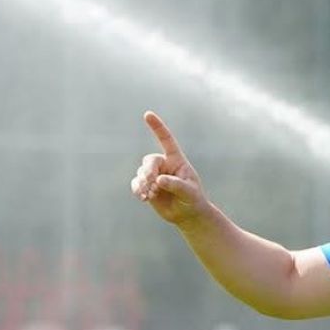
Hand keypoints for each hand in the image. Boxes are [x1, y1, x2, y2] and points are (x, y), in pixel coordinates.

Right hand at [131, 111, 207, 225]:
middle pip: (149, 160)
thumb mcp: (189, 192)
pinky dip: (137, 189)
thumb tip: (159, 180)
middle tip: (152, 183)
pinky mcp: (147, 186)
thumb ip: (176, 185)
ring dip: (143, 182)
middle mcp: (164, 165)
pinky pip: (136, 183)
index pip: (166, 140)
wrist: (187, 214)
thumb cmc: (193, 200)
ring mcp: (154, 175)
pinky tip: (144, 198)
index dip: (157, 127)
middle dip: (148, 171)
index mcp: (177, 160)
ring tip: (150, 194)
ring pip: (141, 172)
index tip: (148, 114)